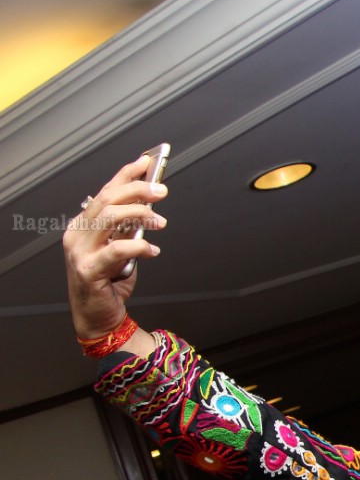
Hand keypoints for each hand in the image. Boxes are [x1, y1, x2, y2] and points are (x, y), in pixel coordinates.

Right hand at [63, 154, 166, 345]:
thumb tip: (150, 204)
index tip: (146, 162)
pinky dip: (139, 246)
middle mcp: (78, 234)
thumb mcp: (122, 247)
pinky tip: (153, 250)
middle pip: (107, 200)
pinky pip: (116, 250)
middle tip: (161, 191)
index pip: (105, 191)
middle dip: (137, 190)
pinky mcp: (88, 270)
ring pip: (109, 218)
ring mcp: (79, 251)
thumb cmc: (109, 283)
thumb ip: (129, 228)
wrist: (98, 317)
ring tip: (161, 221)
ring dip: (139, 214)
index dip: (125, 174)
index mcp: (85, 224)